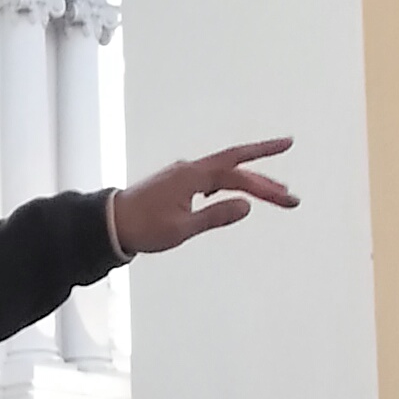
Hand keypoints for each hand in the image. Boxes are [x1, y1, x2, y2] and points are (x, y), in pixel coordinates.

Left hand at [112, 139, 297, 258]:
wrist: (109, 224)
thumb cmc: (143, 228)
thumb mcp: (182, 229)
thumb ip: (215, 216)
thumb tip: (246, 206)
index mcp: (192, 177)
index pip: (237, 173)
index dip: (265, 172)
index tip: (287, 176)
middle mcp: (189, 169)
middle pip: (235, 169)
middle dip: (265, 180)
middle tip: (289, 195)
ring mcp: (182, 174)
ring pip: (224, 173)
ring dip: (249, 181)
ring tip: (273, 193)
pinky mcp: (177, 182)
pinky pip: (211, 178)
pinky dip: (229, 182)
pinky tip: (235, 191)